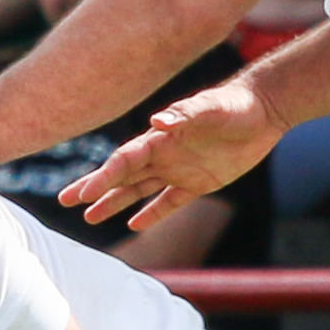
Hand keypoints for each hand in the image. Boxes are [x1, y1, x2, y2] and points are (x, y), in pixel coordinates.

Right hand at [62, 76, 284, 231]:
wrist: (264, 110)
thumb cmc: (236, 105)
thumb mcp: (211, 108)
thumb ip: (185, 114)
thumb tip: (156, 121)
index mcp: (160, 139)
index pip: (124, 161)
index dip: (102, 178)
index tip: (82, 194)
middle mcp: (163, 155)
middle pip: (121, 177)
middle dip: (94, 189)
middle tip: (66, 201)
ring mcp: (178, 170)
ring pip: (138, 191)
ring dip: (115, 203)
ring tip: (89, 218)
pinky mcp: (199, 183)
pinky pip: (170, 202)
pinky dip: (152, 214)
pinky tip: (134, 225)